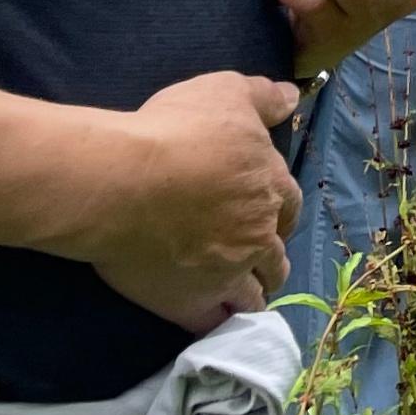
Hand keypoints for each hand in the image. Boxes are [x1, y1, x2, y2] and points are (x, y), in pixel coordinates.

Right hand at [69, 71, 301, 330]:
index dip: (278, 211)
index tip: (267, 217)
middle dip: (268, 256)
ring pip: (254, 295)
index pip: (289, 205)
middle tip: (252, 258)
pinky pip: (215, 323)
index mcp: (270, 185)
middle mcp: (258, 232)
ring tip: (239, 296)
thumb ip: (265, 97)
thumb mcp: (227, 92)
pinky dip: (217, 321)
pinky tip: (211, 318)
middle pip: (276, 254)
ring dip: (251, 293)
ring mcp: (229, 272)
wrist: (122, 182)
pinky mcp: (192, 301)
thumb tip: (293, 98)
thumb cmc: (174, 130)